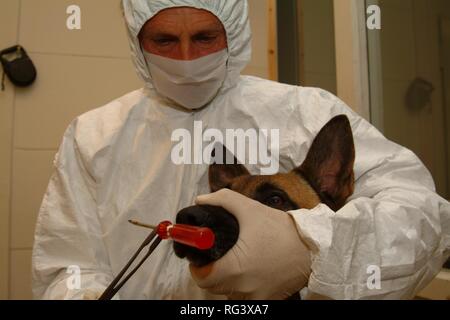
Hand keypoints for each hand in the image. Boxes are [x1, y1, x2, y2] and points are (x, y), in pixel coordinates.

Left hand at [190, 189, 311, 299]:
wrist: (314, 248)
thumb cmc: (281, 229)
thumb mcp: (250, 208)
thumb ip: (223, 200)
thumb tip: (201, 199)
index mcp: (236, 269)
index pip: (202, 278)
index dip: (197, 266)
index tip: (201, 255)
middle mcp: (244, 289)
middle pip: (213, 286)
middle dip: (210, 271)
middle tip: (215, 255)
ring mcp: (257, 297)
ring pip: (228, 292)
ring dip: (225, 279)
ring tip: (234, 259)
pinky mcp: (269, 300)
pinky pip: (245, 297)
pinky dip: (241, 286)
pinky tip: (248, 270)